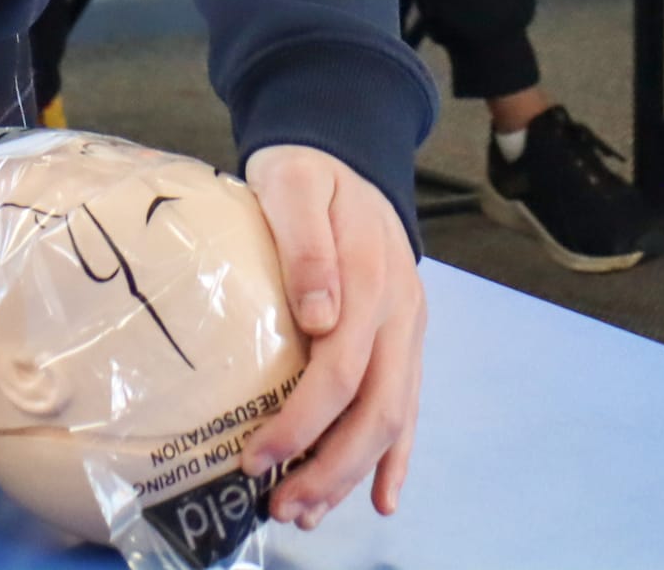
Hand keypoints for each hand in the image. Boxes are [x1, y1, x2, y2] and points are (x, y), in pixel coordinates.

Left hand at [239, 145, 424, 532]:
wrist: (345, 151)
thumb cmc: (306, 171)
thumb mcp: (295, 185)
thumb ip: (306, 244)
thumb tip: (319, 316)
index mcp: (371, 278)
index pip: (340, 370)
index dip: (302, 421)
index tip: (256, 457)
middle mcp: (398, 312)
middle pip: (375, 410)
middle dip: (330, 469)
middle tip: (281, 509)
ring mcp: (407, 328)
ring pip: (393, 419)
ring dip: (353, 473)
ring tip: (307, 512)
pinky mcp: (405, 337)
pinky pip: (408, 405)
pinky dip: (397, 456)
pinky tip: (380, 497)